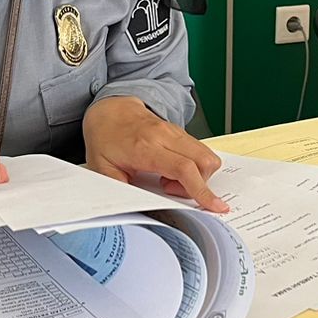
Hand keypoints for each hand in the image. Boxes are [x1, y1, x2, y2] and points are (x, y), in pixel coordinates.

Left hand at [84, 96, 228, 211]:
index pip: (183, 168)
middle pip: (204, 161)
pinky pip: (200, 151)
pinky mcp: (180, 132)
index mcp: (145, 147)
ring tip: (168, 179)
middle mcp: (165, 136)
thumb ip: (118, 189)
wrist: (111, 109)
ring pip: (206, 155)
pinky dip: (195, 166)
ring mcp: (175, 131)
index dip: (201, 189)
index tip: (215, 206)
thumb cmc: (106, 138)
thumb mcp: (101, 169)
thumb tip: (129, 207)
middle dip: (199, 184)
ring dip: (197, 175)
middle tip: (170, 189)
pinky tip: (172, 169)